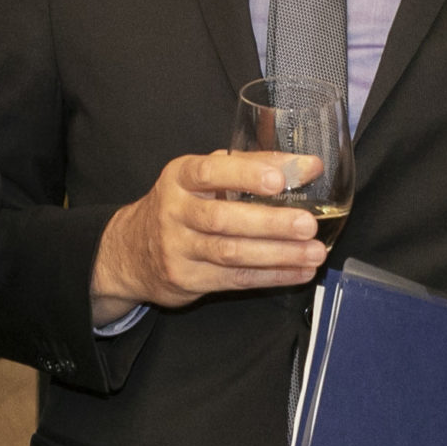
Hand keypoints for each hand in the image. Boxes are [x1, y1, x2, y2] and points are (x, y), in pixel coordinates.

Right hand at [89, 151, 328, 323]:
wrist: (132, 249)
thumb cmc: (183, 204)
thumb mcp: (207, 175)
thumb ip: (256, 165)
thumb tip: (311, 166)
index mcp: (180, 177)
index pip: (210, 172)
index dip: (245, 175)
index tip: (278, 180)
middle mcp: (174, 211)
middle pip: (223, 219)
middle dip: (270, 223)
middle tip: (308, 224)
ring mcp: (177, 249)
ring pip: (230, 253)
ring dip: (278, 254)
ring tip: (314, 252)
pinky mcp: (186, 280)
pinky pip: (234, 279)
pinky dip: (271, 276)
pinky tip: (298, 272)